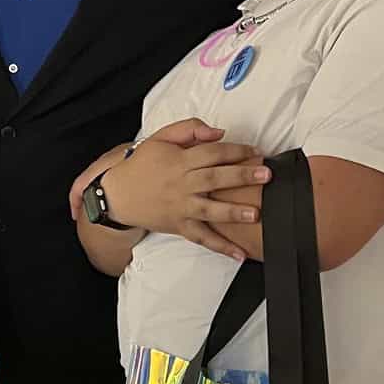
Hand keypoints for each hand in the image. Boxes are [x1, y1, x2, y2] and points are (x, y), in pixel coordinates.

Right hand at [85, 118, 270, 259]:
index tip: (256, 151)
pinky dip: (220, 247)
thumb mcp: (161, 138)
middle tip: (266, 176)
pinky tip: (239, 254)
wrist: (117, 194)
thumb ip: (190, 129)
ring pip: (210, 210)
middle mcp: (181, 184)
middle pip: (215, 179)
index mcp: (179, 161)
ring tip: (255, 214)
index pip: (212, 153)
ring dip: (233, 212)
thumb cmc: (141, 164)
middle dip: (242, 176)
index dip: (236, 150)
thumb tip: (220, 133)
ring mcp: (180, 207)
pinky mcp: (178, 226)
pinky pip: (201, 237)